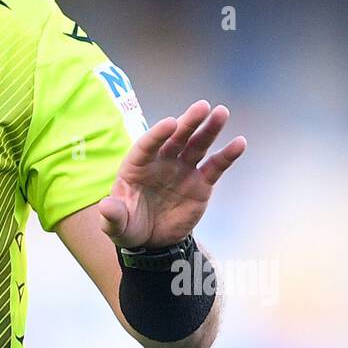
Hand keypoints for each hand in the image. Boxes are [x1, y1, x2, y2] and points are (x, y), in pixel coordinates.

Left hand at [98, 100, 245, 250]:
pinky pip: (215, 166)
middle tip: (203, 106)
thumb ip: (112, 215)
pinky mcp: (200, 184)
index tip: (171, 122)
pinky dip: (227, 155)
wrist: (151, 241)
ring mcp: (182, 170)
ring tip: (221, 113)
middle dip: (188, 122)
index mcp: (137, 165)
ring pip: (197, 145)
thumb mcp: (116, 225)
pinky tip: (240, 143)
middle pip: (176, 138)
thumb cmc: (128, 226)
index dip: (158, 134)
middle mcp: (161, 162)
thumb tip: (107, 207)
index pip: (147, 145)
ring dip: (209, 129)